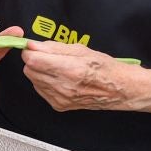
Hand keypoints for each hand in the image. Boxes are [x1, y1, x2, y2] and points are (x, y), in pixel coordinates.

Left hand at [20, 39, 136, 110]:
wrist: (120, 89)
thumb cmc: (105, 67)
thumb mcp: (81, 50)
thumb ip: (53, 47)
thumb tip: (32, 45)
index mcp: (70, 70)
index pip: (33, 60)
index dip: (30, 51)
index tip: (34, 47)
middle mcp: (64, 87)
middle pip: (29, 70)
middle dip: (34, 61)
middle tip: (48, 56)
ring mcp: (61, 98)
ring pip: (33, 80)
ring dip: (39, 72)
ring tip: (58, 68)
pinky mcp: (59, 105)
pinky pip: (41, 90)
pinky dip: (45, 82)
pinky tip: (60, 79)